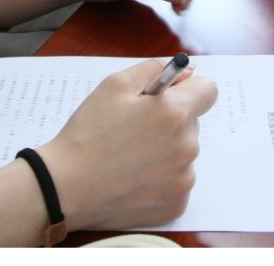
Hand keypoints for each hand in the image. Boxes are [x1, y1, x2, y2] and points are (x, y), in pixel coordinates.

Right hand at [38, 59, 219, 230]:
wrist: (65, 187)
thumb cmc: (87, 134)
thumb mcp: (115, 85)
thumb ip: (155, 70)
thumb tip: (187, 73)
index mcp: (175, 113)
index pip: (208, 90)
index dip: (187, 90)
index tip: (169, 98)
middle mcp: (187, 146)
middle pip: (192, 124)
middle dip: (170, 122)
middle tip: (134, 131)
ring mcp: (183, 179)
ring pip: (183, 154)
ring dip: (165, 152)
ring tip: (129, 157)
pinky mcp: (176, 204)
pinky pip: (177, 182)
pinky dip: (160, 179)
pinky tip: (133, 179)